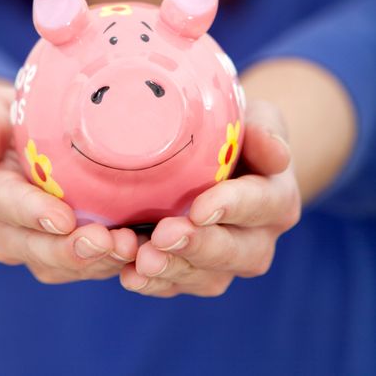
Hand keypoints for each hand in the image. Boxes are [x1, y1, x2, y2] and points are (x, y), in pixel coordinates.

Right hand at [0, 84, 138, 283]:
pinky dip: (112, 262)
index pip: (4, 205)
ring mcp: (35, 243)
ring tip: (131, 247)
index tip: (62, 218)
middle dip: (71, 250)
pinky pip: (85, 265)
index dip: (32, 214)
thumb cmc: (9, 122)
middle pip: (35, 248)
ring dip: (96, 261)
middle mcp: (6, 227)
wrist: (21, 142)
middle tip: (107, 241)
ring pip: (62, 264)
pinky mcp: (64, 248)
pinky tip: (141, 250)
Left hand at [119, 100, 300, 296]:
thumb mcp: (256, 119)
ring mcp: (225, 261)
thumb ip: (264, 130)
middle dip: (197, 246)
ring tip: (138, 257)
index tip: (199, 208)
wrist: (221, 159)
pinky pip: (174, 285)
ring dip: (170, 269)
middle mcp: (257, 238)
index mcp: (276, 199)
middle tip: (163, 236)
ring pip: (205, 277)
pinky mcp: (193, 272)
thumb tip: (274, 150)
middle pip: (235, 252)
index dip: (232, 207)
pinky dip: (149, 281)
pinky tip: (127, 271)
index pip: (261, 205)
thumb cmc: (237, 134)